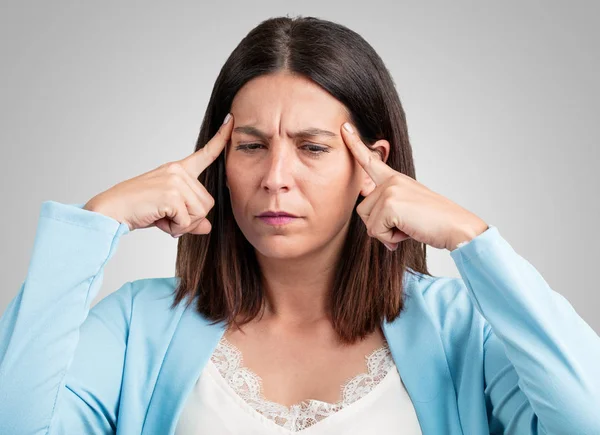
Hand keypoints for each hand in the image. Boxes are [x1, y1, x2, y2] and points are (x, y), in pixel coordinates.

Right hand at [84, 113, 233, 237]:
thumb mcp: (168, 212)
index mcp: (177, 169)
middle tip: (168, 217)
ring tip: (163, 218)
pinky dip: (175, 228)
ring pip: (200, 213)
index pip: (205, 154)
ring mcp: (175, 181)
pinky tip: (160, 221)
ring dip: (182, 224)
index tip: (231, 120)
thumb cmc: (137, 208)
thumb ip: (190, 218)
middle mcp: (178, 171)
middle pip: (207, 203)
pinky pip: (187, 221)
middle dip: (190, 218)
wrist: (111, 210)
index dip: (221, 140)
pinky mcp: (171, 195)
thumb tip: (207, 227)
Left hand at [340, 122, 488, 250]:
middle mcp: (391, 181)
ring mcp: (390, 190)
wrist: (457, 228)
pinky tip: (408, 232)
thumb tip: (372, 227)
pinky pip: (376, 231)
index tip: (345, 127)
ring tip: (409, 227)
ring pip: (368, 223)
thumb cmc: (435, 222)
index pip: (370, 160)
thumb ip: (387, 210)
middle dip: (380, 226)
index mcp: (396, 179)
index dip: (355, 145)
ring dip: (386, 234)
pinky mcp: (390, 204)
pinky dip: (390, 239)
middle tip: (405, 226)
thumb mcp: (408, 210)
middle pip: (363, 211)